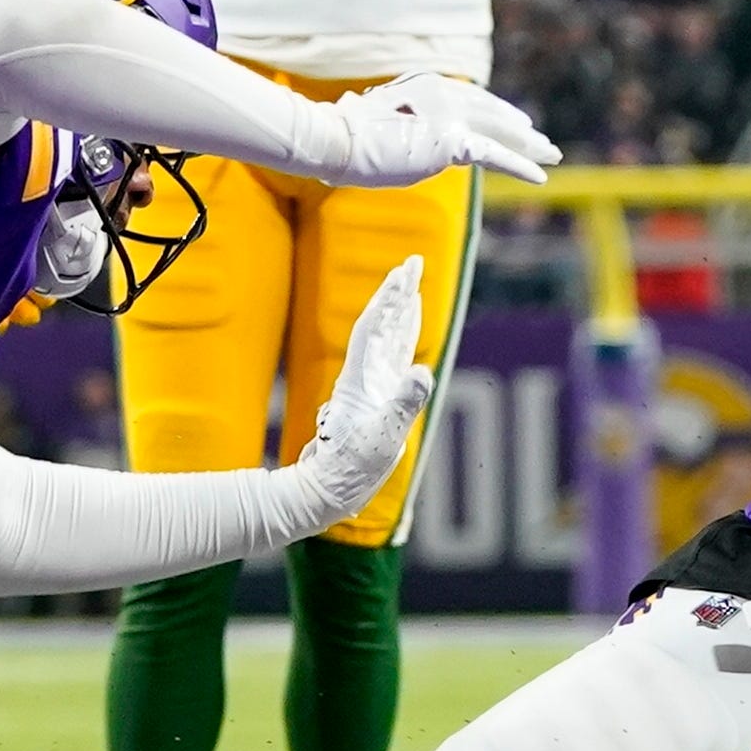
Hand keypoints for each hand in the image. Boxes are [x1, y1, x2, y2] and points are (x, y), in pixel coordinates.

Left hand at [287, 260, 433, 531]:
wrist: (328, 488)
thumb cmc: (352, 469)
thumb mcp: (383, 439)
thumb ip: (403, 405)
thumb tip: (422, 372)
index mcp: (362, 381)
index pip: (376, 328)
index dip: (390, 299)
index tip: (405, 273)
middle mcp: (366, 377)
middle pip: (383, 324)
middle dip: (399, 293)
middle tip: (414, 262)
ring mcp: (371, 386)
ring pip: (389, 338)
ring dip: (402, 310)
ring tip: (415, 286)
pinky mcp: (377, 399)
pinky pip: (394, 358)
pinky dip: (404, 337)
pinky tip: (410, 331)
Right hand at [309, 75, 558, 186]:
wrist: (334, 139)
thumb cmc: (345, 135)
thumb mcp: (380, 123)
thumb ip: (403, 125)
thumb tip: (398, 130)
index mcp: (427, 86)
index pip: (472, 100)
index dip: (497, 113)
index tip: (518, 124)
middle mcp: (443, 94)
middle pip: (491, 113)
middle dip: (520, 130)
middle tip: (545, 143)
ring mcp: (448, 114)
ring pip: (499, 132)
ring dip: (529, 146)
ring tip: (553, 156)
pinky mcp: (450, 140)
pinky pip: (494, 155)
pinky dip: (520, 165)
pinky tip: (541, 176)